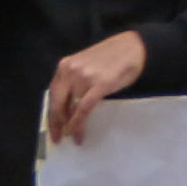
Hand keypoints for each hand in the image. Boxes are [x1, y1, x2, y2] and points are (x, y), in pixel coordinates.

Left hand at [41, 29, 148, 145]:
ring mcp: (83, 77)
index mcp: (64, 66)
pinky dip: (78, 123)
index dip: (51, 114)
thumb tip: (66, 106)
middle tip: (57, 139)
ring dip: (70, 126)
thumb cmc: (111, 57)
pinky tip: (77, 134)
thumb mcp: (84, 66)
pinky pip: (83, 109)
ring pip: (70, 108)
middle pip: (57, 103)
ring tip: (73, 137)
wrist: (134, 47)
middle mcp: (70, 71)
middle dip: (56, 124)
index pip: (52, 94)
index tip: (52, 127)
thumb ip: (73, 81)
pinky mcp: (99, 85)